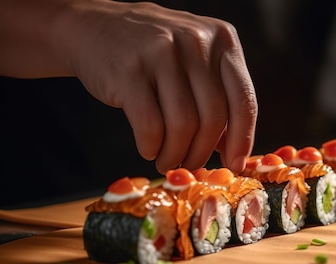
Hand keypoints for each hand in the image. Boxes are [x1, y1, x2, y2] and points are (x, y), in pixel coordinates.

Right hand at [56, 1, 256, 173]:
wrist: (92, 26)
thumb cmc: (151, 52)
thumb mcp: (194, 60)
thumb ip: (216, 96)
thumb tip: (232, 150)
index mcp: (222, 39)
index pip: (243, 100)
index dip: (242, 140)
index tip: (234, 165)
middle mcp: (196, 41)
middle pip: (214, 118)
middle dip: (201, 152)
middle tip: (189, 165)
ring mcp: (162, 53)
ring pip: (183, 126)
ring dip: (175, 154)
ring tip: (166, 160)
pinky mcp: (129, 70)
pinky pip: (150, 126)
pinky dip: (151, 146)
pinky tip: (148, 148)